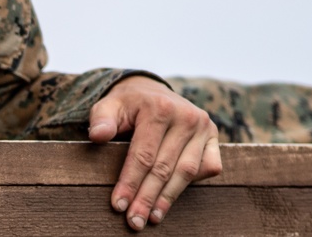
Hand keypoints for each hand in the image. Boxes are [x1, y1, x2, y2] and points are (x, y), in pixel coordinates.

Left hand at [89, 76, 221, 230]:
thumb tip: (97, 136)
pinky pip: (209, 167)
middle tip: (134, 221)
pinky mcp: (214, 136)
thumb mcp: (108, 105)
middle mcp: (186, 116)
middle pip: (164, 167)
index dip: (130, 182)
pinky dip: (192, 184)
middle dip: (147, 197)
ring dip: (168, 198)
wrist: (150, 90)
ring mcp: (204, 127)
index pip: (143, 154)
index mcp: (158, 108)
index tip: (118, 205)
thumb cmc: (127, 105)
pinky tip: (172, 198)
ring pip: (186, 171)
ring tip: (152, 218)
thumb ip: (101, 119)